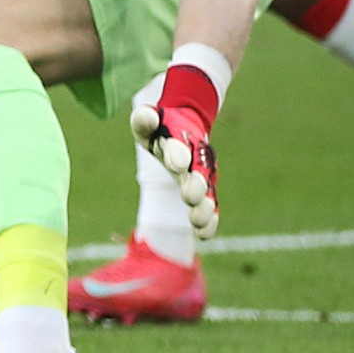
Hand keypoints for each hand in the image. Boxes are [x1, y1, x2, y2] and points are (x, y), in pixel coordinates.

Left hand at [131, 86, 219, 237]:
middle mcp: (195, 158)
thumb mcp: (146, 119)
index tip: (177, 164)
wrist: (184, 127)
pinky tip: (204, 234)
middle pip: (198, 172)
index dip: (177, 153)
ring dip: (204, 207)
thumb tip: (147, 118)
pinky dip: (209, 220)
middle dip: (195, 184)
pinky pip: (209, 206)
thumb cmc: (159, 126)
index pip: (178, 145)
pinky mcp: (203, 190)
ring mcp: (202, 175)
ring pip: (207, 192)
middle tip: (190, 197)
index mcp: (180, 137)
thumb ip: (144, 119)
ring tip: (198, 221)